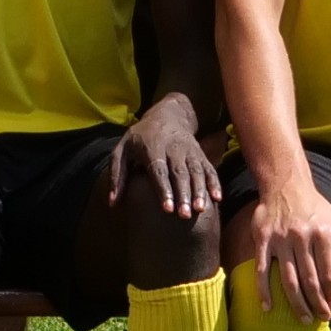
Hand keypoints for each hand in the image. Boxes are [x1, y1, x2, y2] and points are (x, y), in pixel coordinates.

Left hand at [107, 97, 222, 224]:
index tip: (167, 209)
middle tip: (184, 216)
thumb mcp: (122, 150)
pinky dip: (214, 183)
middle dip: (183, 194)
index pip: (159, 170)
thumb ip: (117, 176)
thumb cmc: (140, 138)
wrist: (168, 114)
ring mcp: (189, 151)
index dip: (164, 189)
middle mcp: (173, 148)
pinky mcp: (201, 154)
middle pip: (180, 173)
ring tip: (200, 210)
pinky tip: (218, 198)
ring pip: (197, 171)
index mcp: (152, 146)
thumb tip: (112, 203)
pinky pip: (209, 168)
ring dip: (199, 191)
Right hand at [246, 182, 330, 320]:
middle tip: (319, 319)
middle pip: (309, 280)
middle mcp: (302, 236)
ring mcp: (280, 239)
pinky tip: (267, 307)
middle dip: (316, 304)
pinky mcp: (262, 239)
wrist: (286, 185)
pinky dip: (263, 291)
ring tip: (303, 319)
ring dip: (296, 303)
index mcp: (323, 233)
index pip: (328, 273)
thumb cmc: (317, 210)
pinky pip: (262, 270)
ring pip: (288, 279)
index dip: (330, 294)